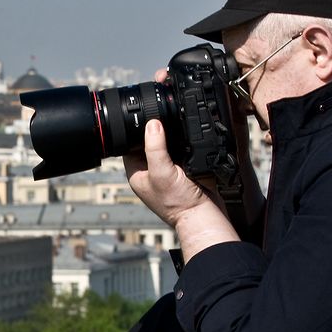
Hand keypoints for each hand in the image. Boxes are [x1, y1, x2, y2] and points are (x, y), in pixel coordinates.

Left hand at [125, 118, 238, 258]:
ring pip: (166, 147)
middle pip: (148, 144)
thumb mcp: (161, 171)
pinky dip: (184, 144)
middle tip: (161, 115)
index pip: (129, 147)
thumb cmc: (177, 203)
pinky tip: (187, 137)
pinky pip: (181, 152)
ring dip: (171, 137)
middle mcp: (150, 172)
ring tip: (174, 124)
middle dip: (155, 131)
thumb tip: (152, 123)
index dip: (134, 132)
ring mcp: (167, 172)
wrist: (203, 216)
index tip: (144, 116)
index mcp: (137, 174)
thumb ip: (155, 147)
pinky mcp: (183, 171)